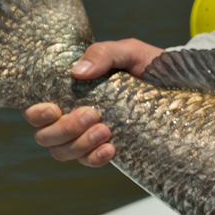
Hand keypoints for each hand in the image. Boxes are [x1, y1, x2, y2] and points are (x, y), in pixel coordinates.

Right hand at [24, 39, 163, 166]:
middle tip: (93, 114)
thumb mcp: (128, 51)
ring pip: (62, 152)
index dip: (36, 115)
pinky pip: (88, 162)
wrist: (178, 83)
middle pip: (45, 136)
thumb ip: (103, 54)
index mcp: (68, 92)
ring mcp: (88, 135)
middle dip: (64, 129)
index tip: (53, 109)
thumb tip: (77, 71)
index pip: (36, 110)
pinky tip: (111, 149)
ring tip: (106, 130)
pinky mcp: (107, 148)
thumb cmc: (147, 64)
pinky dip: (94, 159)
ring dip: (79, 145)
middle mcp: (72, 115)